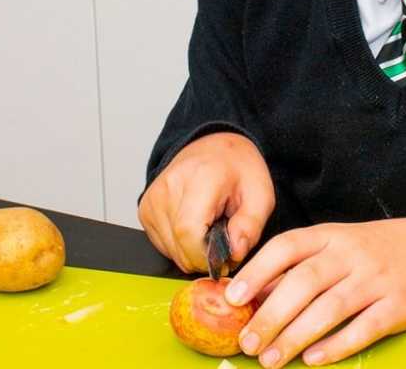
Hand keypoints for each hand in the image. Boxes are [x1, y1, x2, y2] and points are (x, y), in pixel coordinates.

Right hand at [138, 132, 274, 273]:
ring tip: (209, 227)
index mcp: (201, 178)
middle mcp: (169, 186)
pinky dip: (181, 245)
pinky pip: (163, 245)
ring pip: (170, 251)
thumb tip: (234, 254)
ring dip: (193, 251)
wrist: (214, 149)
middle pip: (179, 247)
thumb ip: (250, 226)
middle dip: (205, 256)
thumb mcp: (261, 195)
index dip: (208, 256)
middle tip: (223, 238)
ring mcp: (152, 198)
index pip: (188, 232)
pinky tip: (195, 226)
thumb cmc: (237, 170)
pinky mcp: (145, 209)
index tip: (226, 256)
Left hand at [223, 218, 405, 366]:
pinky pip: (364, 327)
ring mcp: (377, 279)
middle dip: (271, 315)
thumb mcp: (339, 245)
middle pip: (304, 283)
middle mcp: (352, 254)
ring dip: (296, 336)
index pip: (287, 247)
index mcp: (331, 235)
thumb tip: (254, 293)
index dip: (257, 271)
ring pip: (330, 308)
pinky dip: (337, 345)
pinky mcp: (399, 306)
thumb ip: (300, 266)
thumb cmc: (377, 251)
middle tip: (247, 342)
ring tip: (271, 359)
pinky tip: (315, 359)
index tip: (232, 297)